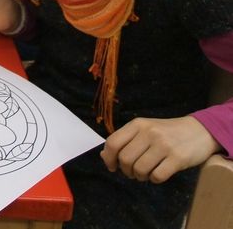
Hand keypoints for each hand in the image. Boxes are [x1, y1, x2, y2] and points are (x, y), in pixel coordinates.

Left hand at [101, 116, 220, 182]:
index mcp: (137, 124)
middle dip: (126, 170)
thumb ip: (125, 141)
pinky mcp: (178, 158)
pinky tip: (158, 175)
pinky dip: (154, 180)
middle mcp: (149, 133)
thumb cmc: (167, 132)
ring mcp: (164, 145)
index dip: (109, 158)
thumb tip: (104, 156)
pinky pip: (157, 176)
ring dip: (140, 176)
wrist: (199, 131)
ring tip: (146, 174)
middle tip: (133, 172)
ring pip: (140, 169)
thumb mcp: (144, 130)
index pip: (113, 143)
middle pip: (125, 159)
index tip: (112, 166)